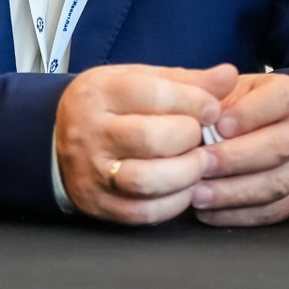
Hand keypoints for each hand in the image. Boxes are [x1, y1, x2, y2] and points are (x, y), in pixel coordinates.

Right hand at [56, 63, 235, 222]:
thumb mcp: (142, 80)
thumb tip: (228, 76)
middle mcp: (91, 132)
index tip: (214, 109)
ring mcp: (91, 171)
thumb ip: (187, 80)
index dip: (194, 102)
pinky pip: (141, 212)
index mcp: (101, 92)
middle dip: (190, 138)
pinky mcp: (97, 204)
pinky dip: (173, 203)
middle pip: (151, 138)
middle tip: (203, 137)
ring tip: (199, 163)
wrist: (60, 137)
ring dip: (185, 173)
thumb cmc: (113, 105)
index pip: (154, 95)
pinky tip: (185, 188)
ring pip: (145, 180)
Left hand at [193, 71, 288, 226]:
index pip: (282, 98)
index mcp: (286, 95)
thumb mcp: (219, 89)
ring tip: (198, 194)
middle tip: (201, 164)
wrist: (246, 131)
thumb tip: (220, 79)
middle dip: (237, 158)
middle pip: (282, 145)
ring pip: (278, 183)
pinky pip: (271, 211)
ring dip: (234, 192)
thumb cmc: (228, 109)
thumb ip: (212, 84)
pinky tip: (208, 211)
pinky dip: (238, 215)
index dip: (251, 113)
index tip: (218, 125)